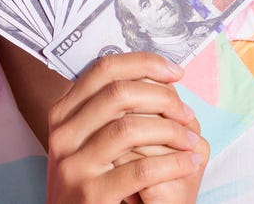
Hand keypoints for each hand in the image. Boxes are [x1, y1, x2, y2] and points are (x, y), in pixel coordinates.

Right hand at [46, 52, 207, 202]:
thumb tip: (155, 75)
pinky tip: (187, 163)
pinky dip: (172, 164)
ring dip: (172, 132)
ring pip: (131, 128)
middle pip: (119, 93)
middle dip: (164, 98)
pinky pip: (141, 170)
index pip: (104, 69)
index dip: (144, 63)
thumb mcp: (84, 140)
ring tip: (190, 141)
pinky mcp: (90, 194)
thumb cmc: (88, 181)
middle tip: (186, 113)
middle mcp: (63, 135)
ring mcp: (74, 165)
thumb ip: (106, 109)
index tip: (175, 72)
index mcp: (63, 113)